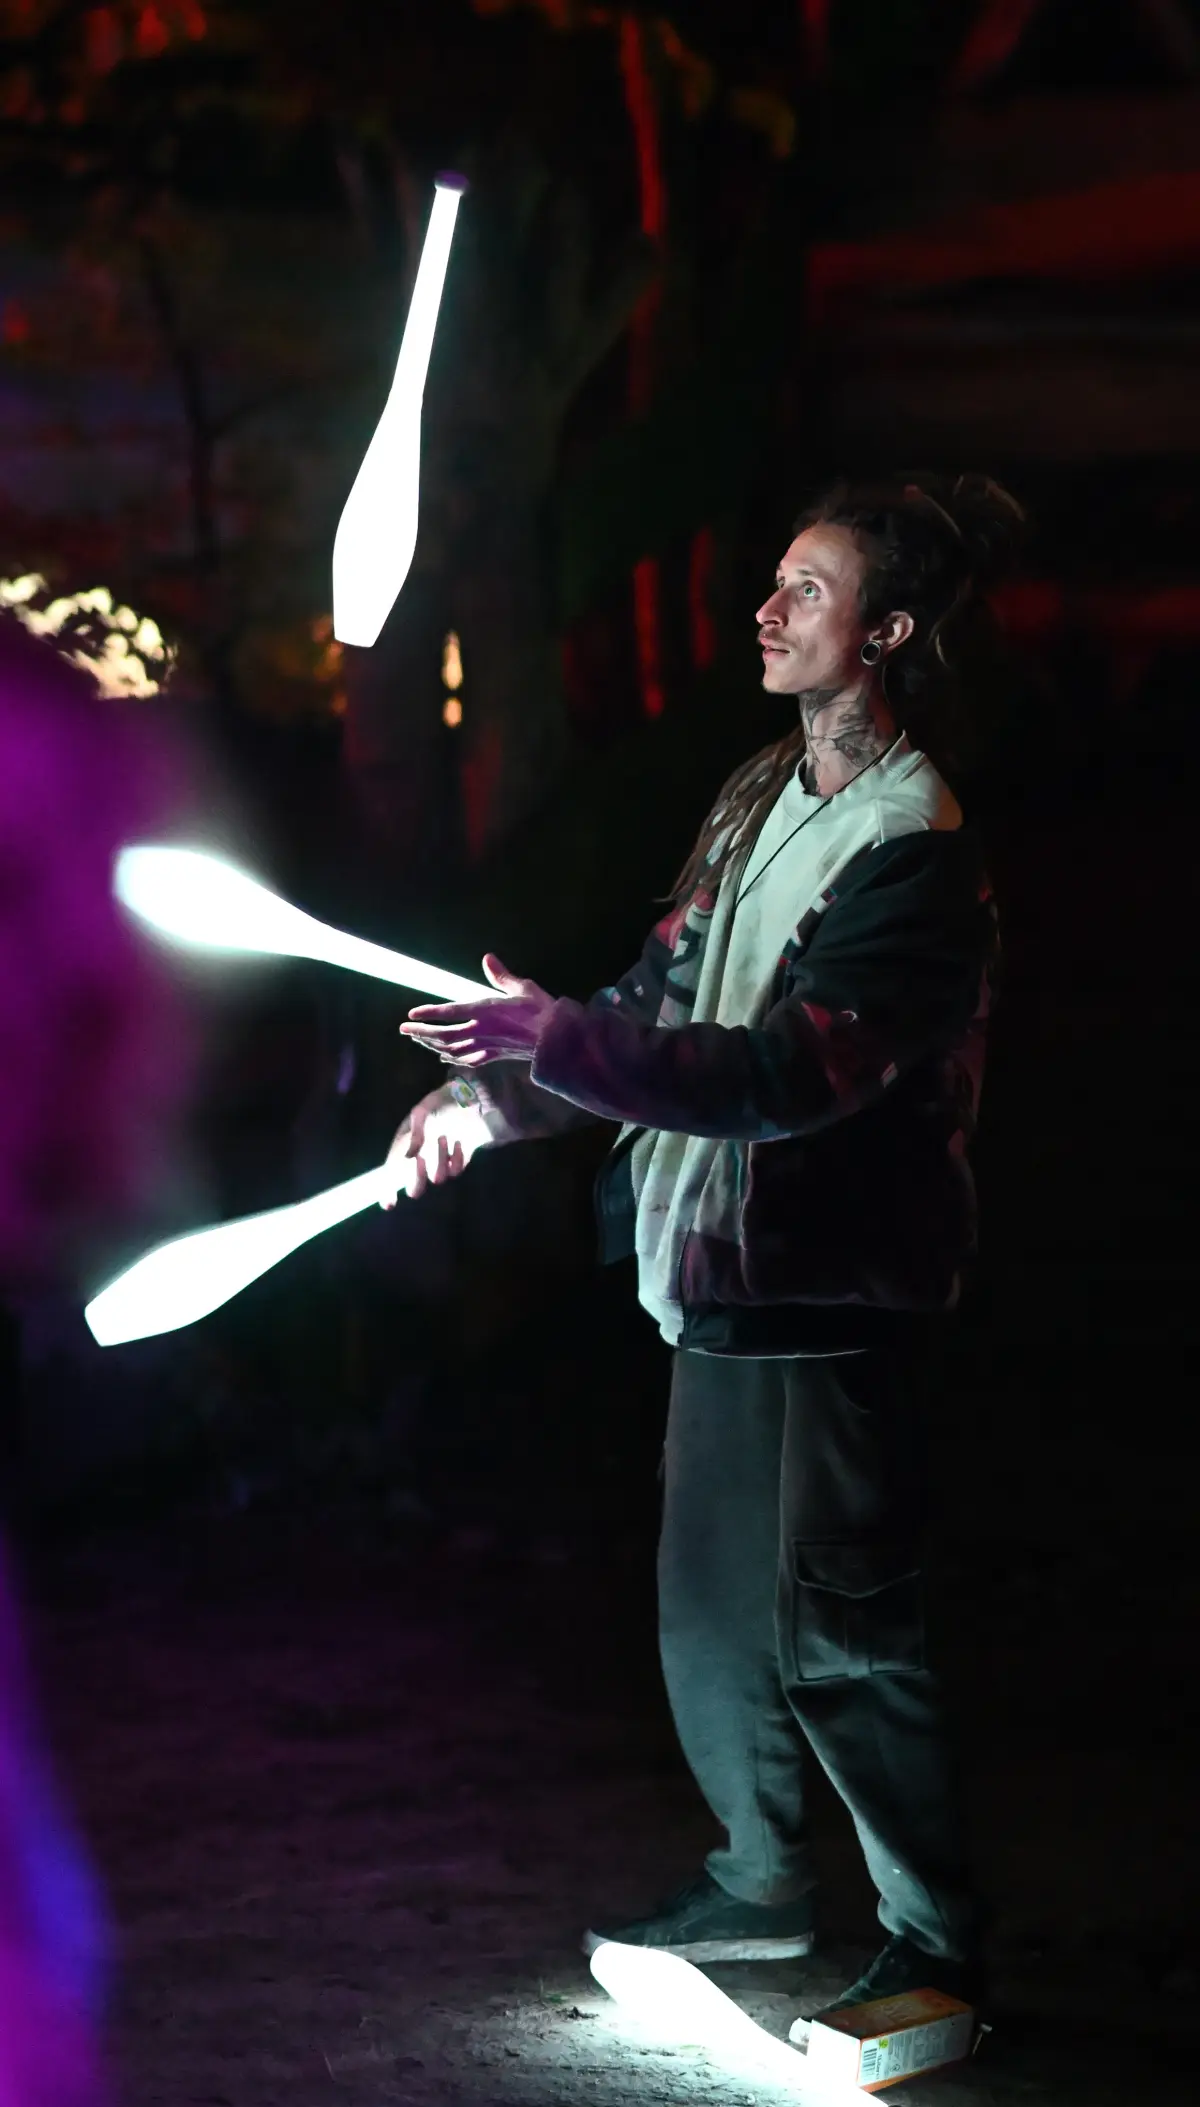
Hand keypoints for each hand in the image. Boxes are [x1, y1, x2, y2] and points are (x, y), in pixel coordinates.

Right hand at [380, 1087, 489, 1206]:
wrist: (468, 1100)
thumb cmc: (439, 1104)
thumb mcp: (421, 1114)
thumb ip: (414, 1135)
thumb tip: (407, 1158)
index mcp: (404, 1148)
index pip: (391, 1177)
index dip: (388, 1192)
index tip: (389, 1203)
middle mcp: (420, 1160)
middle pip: (414, 1188)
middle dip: (417, 1179)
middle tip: (421, 1161)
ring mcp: (439, 1163)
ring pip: (437, 1179)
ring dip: (439, 1160)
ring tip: (444, 1138)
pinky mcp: (458, 1162)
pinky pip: (456, 1171)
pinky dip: (457, 1159)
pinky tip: (459, 1143)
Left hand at [400, 954, 555, 1067]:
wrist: (558, 1041)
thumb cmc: (543, 1011)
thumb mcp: (523, 988)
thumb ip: (502, 975)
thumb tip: (487, 958)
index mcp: (485, 1011)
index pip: (449, 1012)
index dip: (429, 1014)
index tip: (411, 1014)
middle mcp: (481, 1031)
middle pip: (443, 1035)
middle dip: (421, 1033)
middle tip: (403, 1030)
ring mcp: (486, 1046)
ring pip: (451, 1049)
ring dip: (431, 1045)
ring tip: (417, 1040)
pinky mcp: (494, 1056)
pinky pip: (467, 1059)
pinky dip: (451, 1058)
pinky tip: (443, 1056)